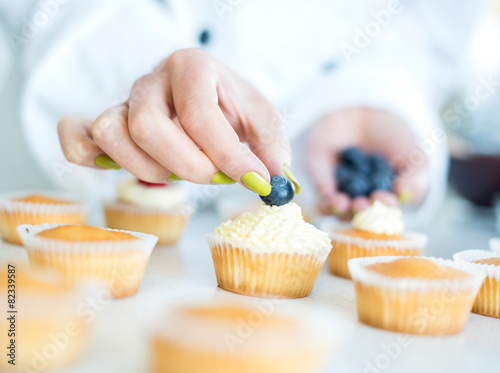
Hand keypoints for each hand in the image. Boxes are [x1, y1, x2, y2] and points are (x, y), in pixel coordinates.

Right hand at [58, 49, 296, 195]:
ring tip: (177, 170)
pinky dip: (87, 156)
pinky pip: (77, 136)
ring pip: (112, 136)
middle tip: (212, 176)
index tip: (253, 180)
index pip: (198, 114)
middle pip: (147, 126)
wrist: (205, 94)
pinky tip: (115, 166)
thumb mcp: (259, 118)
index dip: (226, 154)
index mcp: (191, 66)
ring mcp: (124, 101)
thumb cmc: (231, 106)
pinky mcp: (106, 122)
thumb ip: (270, 146)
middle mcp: (151, 80)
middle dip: (185, 164)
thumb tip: (275, 182)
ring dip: (148, 169)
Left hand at [306, 108, 429, 216]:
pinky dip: (325, 196)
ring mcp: (340, 192)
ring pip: (338, 209)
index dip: (384, 209)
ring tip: (343, 203)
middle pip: (358, 213)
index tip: (386, 199)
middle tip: (362, 204)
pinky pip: (321, 194)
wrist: (366, 112)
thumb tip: (403, 194)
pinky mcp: (321, 179)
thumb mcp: (414, 155)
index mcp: (384, 201)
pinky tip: (330, 194)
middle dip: (360, 211)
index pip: (384, 211)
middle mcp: (361, 200)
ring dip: (339, 209)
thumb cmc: (394, 138)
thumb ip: (414, 177)